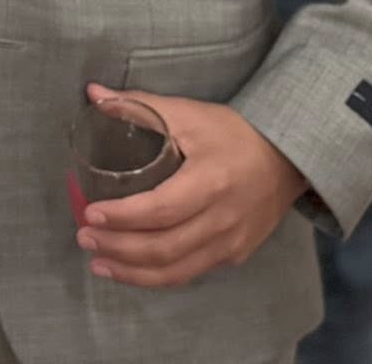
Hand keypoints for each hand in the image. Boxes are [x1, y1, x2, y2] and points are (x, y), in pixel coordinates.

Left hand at [74, 83, 307, 289]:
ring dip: (132, 272)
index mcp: (211, 180)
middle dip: (119, 248)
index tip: (90, 212)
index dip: (124, 216)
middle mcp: (223, 218)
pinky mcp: (235, 254)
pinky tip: (129, 270)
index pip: (161, 208)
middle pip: (165, 247)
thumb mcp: (188, 112)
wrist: (286, 158)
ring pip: (176, 270)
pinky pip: (190, 272)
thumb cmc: (230, 132)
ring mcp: (231, 242)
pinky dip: (156, 276)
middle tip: (84, 238)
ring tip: (98, 262)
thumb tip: (93, 94)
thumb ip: (139, 106)